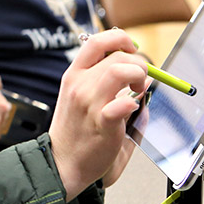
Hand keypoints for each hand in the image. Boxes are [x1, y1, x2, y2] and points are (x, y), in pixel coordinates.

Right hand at [47, 29, 146, 199]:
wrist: (62, 163)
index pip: (96, 41)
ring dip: (138, 78)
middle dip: (138, 65)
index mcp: (74, 75)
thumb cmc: (75, 133)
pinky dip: (132, 104)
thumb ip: (107, 85)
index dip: (120, 40)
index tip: (132, 50)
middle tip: (139, 83)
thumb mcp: (82, 99)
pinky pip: (121, 105)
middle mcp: (79, 85)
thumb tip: (140, 79)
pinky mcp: (101, 123)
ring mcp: (88, 103)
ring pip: (120, 71)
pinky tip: (131, 110)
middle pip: (117, 56)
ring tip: (137, 92)